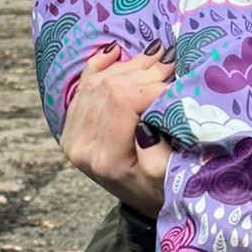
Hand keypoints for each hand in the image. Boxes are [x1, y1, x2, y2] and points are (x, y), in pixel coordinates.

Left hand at [60, 47, 173, 216]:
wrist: (143, 201)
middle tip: (173, 61)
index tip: (178, 80)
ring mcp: (73, 134)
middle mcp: (81, 146)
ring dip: (130, 65)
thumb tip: (152, 112)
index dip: (153, 85)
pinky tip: (116, 51)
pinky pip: (83, 86)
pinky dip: (99, 65)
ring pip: (98, 83)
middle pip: (109, 89)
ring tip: (157, 56)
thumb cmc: (163, 191)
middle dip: (145, 71)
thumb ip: (158, 150)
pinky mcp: (73, 125)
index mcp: (105, 159)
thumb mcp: (168, 178)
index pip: (123, 103)